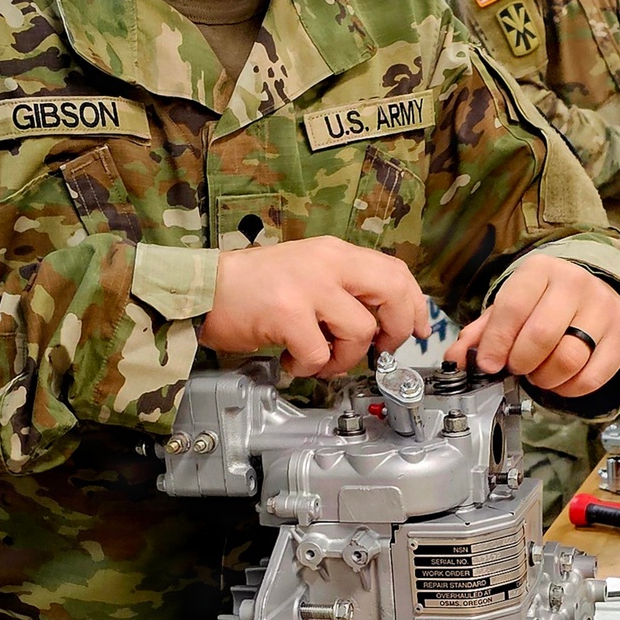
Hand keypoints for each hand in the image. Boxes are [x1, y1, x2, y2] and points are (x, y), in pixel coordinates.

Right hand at [198, 237, 430, 377]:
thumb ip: (343, 288)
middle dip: (395, 330)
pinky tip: (290, 360)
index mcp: (335, 252)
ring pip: (360, 331)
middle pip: (392, 293)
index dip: (414, 305)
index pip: (395, 272)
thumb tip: (382, 321)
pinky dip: (308, 366)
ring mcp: (308, 287)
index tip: (417, 330)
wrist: (202, 290)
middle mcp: (327, 263)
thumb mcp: (307, 272)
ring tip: (317, 358)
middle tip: (377, 349)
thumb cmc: (251, 288)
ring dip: (344, 358)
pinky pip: (319, 353)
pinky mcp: (288, 313)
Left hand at [445, 253, 619, 398]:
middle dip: (521, 362)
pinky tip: (560, 380)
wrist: (595, 289)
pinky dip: (569, 389)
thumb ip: (481, 333)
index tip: (488, 364)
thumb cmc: (545, 301)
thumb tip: (456, 359)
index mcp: (540, 270)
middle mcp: (575, 283)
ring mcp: (604, 307)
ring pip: (569, 359)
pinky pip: (592, 377)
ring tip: (538, 373)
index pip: (513, 309)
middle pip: (541, 337)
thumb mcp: (510, 307)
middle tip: (516, 367)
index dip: (496, 344)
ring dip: (545, 378)